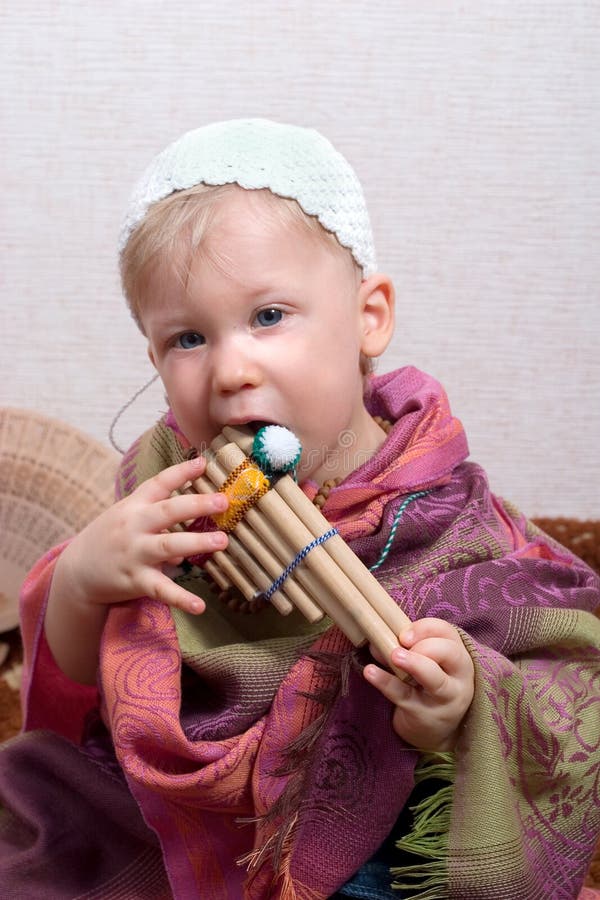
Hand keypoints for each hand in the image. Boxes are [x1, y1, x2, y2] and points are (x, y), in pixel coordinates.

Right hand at [45, 456, 228, 682]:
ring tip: (222, 541)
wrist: (77, 571)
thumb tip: (194, 514)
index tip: (202, 462)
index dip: (180, 472)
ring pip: (168, 546)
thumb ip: (159, 513)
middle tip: (223, 501)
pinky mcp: (136, 581)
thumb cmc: (111, 538)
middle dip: (196, 505)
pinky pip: (161, 589)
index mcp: (134, 506)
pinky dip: (180, 598)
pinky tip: (200, 606)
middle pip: (167, 511)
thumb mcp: (128, 516)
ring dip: (196, 543)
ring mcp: (135, 553)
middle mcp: (134, 526)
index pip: (158, 484)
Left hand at [363, 617, 473, 750]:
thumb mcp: (424, 665)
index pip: (447, 632)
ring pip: (434, 678)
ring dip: (414, 663)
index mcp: (458, 656)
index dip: (425, 628)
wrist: (434, 732)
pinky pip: (405, 696)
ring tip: (394, 656)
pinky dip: (387, 683)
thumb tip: (376, 638)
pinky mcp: (424, 715)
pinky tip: (371, 672)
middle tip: (400, 650)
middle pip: (449, 652)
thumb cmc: (427, 688)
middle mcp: (458, 677)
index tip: (404, 634)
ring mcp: (444, 699)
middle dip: (424, 646)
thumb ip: (405, 649)